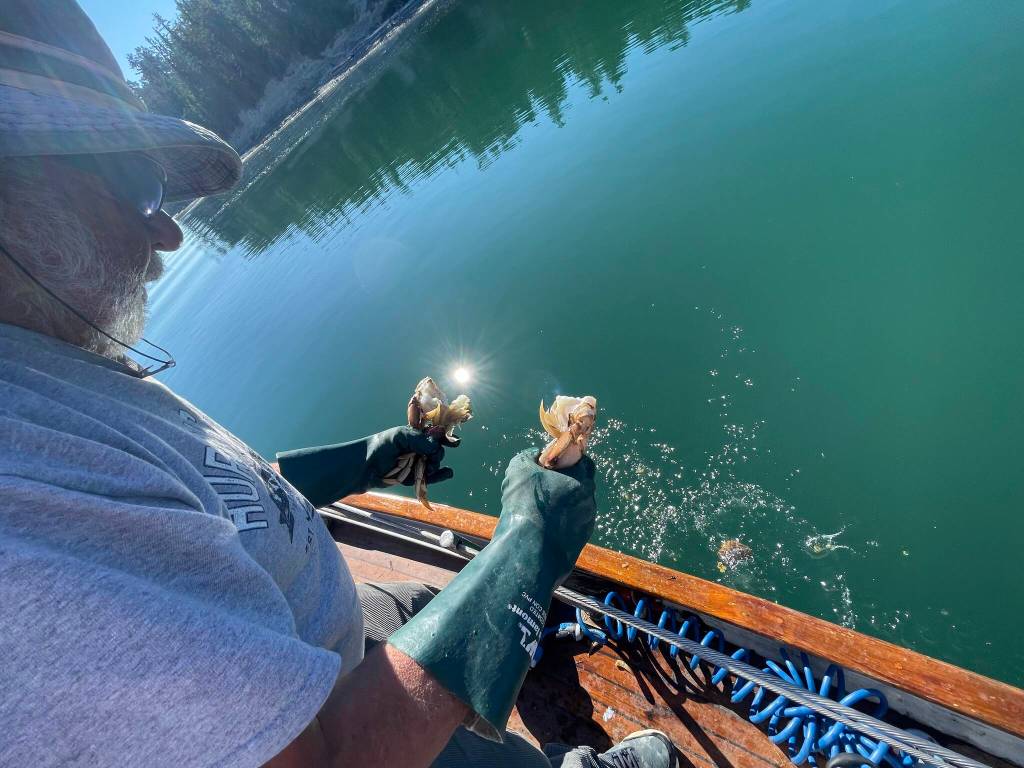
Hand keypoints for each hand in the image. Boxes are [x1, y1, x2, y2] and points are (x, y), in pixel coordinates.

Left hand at [365, 426, 453, 489]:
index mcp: (415, 435)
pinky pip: (430, 477)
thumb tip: (436, 446)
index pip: (434, 434)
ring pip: (435, 464)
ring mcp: (416, 463)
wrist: (365, 467)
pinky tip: (448, 472)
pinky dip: (440, 475)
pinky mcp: (413, 477)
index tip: (455, 443)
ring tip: (429, 468)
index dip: (445, 437)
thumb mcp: (400, 437)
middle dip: (437, 454)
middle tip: (430, 459)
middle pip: (437, 450)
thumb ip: (419, 440)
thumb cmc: (380, 446)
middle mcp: (417, 448)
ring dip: (436, 466)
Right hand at [496, 449, 596, 581]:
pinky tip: (540, 528)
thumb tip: (536, 455)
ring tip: (537, 511)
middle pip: (579, 486)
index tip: (550, 465)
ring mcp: (586, 524)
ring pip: (574, 508)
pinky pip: (570, 527)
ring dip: (560, 506)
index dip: (566, 460)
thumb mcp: (519, 469)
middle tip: (541, 487)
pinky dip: (558, 525)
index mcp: (582, 480)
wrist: (529, 551)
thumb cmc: (526, 504)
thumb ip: (529, 456)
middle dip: (562, 484)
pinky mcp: (579, 543)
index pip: (583, 462)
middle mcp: (590, 502)